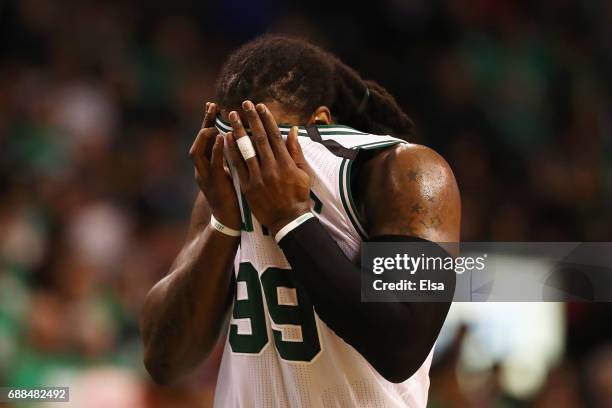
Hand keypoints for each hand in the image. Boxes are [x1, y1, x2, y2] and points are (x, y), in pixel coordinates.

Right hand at [189, 102, 240, 229]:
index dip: (208, 121)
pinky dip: (215, 150)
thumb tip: (240, 138)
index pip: (205, 139)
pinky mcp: (214, 185)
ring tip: (213, 121)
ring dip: (205, 136)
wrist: (230, 220)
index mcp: (207, 165)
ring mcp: (205, 177)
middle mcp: (202, 169)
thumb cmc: (234, 197)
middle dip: (204, 123)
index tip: (213, 105)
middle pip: (199, 141)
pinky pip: (212, 164)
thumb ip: (233, 156)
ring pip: (198, 152)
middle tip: (212, 106)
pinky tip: (220, 138)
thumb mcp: (231, 173)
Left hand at [225, 101, 310, 235]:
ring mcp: (258, 177)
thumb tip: (292, 130)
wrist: (288, 220)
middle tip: (244, 104)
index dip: (267, 119)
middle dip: (251, 119)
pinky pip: (237, 165)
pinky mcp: (248, 187)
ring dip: (238, 130)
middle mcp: (271, 167)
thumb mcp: (303, 173)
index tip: (260, 106)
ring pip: (246, 149)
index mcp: (286, 162)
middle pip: (259, 138)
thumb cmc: (298, 196)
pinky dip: (231, 151)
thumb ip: (296, 151)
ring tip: (232, 116)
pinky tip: (225, 138)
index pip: (274, 135)